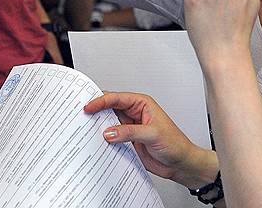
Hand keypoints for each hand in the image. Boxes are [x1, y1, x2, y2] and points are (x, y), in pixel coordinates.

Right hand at [83, 92, 215, 187]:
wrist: (180, 163)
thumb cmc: (175, 144)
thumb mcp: (152, 135)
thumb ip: (129, 132)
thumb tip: (109, 132)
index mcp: (142, 104)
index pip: (117, 99)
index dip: (101, 101)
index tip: (88, 107)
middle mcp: (134, 113)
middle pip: (110, 108)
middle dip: (96, 110)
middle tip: (80, 115)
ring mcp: (130, 127)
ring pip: (108, 123)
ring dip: (98, 126)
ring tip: (84, 128)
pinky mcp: (127, 141)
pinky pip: (111, 137)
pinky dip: (102, 139)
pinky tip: (95, 142)